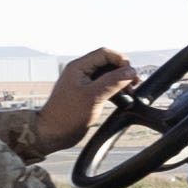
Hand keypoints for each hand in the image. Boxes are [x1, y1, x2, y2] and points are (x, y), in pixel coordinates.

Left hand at [21, 46, 139, 153]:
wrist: (54, 133)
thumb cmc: (67, 115)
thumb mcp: (93, 96)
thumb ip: (112, 81)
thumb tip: (130, 72)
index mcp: (79, 67)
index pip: (105, 54)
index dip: (120, 60)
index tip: (131, 73)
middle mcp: (81, 72)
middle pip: (108, 63)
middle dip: (122, 71)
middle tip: (133, 83)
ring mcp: (84, 84)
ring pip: (107, 75)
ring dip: (120, 81)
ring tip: (130, 92)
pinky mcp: (87, 95)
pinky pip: (105, 87)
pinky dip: (115, 90)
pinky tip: (121, 99)